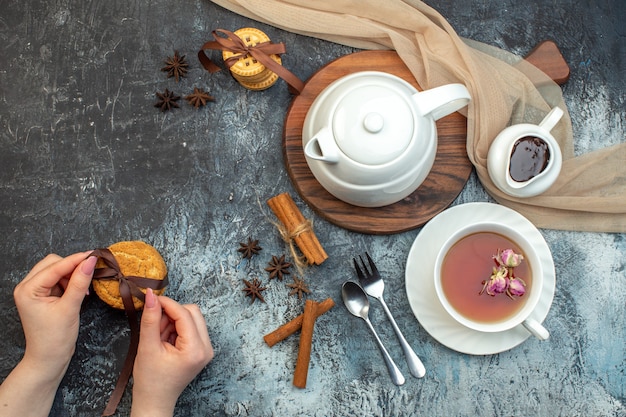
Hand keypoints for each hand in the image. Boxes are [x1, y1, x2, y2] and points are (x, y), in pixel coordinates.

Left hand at [0, 251, 95, 416]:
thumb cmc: (55, 338)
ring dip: (72, 275)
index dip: (76, 260)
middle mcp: (27, 287)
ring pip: (56, 269)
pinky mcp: (42, 295)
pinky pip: (57, 279)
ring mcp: (34, 291)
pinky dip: (70, 281)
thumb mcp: (69, 308)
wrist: (49, 359)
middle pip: (53, 263)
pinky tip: (78, 291)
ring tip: (82, 289)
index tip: (95, 255)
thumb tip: (91, 261)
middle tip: (89, 275)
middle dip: (72, 267)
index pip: (55, 266)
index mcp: (28, 290)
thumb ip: (80, 282)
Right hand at [131, 289, 213, 416]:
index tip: (151, 298)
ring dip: (173, 321)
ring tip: (159, 338)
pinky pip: (191, 326)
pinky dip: (176, 327)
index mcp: (195, 349)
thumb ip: (151, 319)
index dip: (167, 303)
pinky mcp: (202, 348)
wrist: (155, 400)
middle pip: (192, 312)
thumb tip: (152, 296)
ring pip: (192, 317)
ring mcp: (206, 348)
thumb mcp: (147, 347)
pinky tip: (165, 340)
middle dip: (171, 314)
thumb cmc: (151, 380)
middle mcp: (207, 348)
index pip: (184, 314)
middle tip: (155, 326)